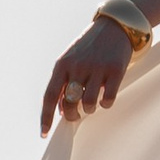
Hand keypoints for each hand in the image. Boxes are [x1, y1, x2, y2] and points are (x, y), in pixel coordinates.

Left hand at [41, 22, 133, 137]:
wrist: (115, 26)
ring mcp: (97, 68)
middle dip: (72, 115)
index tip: (44, 133)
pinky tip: (106, 98)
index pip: (50, 96)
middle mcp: (78, 66)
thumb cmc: (89, 47)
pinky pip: (108, 98)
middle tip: (76, 115)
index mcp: (62, 65)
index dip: (46, 117)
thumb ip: (63, 82)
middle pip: (69, 103)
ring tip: (92, 103)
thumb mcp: (71, 60)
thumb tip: (60, 111)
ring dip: (90, 109)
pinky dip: (106, 104)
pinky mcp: (115, 70)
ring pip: (89, 103)